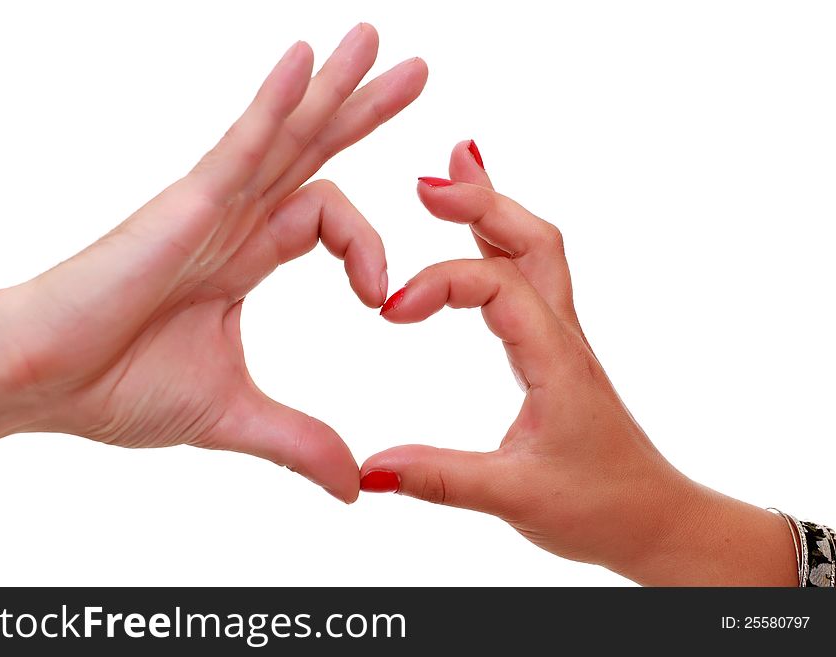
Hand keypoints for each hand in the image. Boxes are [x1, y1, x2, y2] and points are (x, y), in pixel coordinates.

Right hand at [0, 24, 426, 502]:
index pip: (330, 221)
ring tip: (377, 41)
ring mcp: (212, 206)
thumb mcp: (234, 415)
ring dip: (333, 86)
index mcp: (247, 258)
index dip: (371, 251)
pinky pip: (240, 142)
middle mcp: (235, 220)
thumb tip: (353, 487)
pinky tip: (305, 59)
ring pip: (286, 133)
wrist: (43, 383)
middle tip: (418, 71)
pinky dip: (274, 101)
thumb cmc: (115, 387)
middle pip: (315, 151)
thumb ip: (300, 441)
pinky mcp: (186, 204)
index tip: (382, 302)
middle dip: (365, 109)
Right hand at [361, 141, 796, 583]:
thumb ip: (440, 479)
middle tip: (426, 184)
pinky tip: (481, 235)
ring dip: (495, 208)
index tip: (389, 312)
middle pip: (529, 240)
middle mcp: (562, 335)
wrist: (653, 519)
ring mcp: (560, 338)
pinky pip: (530, 276)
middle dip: (479, 202)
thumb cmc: (600, 506)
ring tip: (457, 171)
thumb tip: (370, 471)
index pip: (497, 285)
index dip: (439, 283)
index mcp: (555, 358)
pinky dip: (500, 241)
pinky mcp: (554, 349)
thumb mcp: (515, 496)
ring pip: (534, 250)